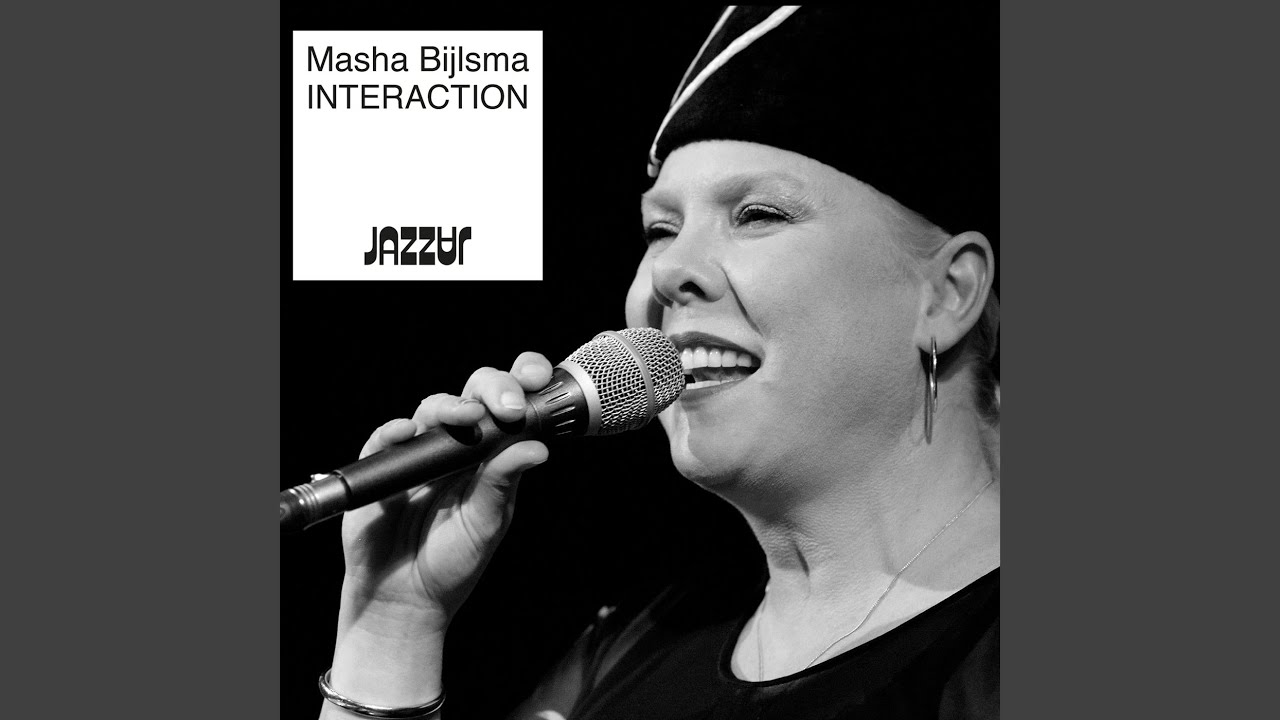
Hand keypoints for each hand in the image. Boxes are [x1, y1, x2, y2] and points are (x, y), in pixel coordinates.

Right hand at [337, 351, 553, 632]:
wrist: (405, 600)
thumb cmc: (451, 561)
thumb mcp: (487, 523)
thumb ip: (503, 484)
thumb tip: (537, 447)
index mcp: (489, 454)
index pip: (507, 406)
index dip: (521, 384)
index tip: (536, 381)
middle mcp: (455, 446)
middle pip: (473, 395)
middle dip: (494, 388)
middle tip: (509, 406)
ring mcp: (417, 454)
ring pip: (433, 409)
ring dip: (452, 406)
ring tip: (469, 416)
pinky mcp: (381, 469)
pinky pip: (384, 439)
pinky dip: (394, 432)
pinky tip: (407, 432)